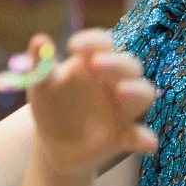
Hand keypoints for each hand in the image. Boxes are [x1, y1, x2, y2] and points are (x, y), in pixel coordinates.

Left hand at [26, 29, 157, 177]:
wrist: (54, 143)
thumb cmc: (52, 104)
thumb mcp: (42, 85)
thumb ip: (41, 65)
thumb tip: (39, 40)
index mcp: (94, 62)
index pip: (103, 43)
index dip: (92, 41)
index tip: (73, 46)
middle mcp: (115, 81)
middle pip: (128, 65)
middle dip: (116, 63)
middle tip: (98, 64)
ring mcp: (123, 108)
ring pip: (143, 94)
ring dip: (136, 91)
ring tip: (122, 91)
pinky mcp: (125, 135)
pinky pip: (140, 135)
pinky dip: (145, 139)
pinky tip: (147, 144)